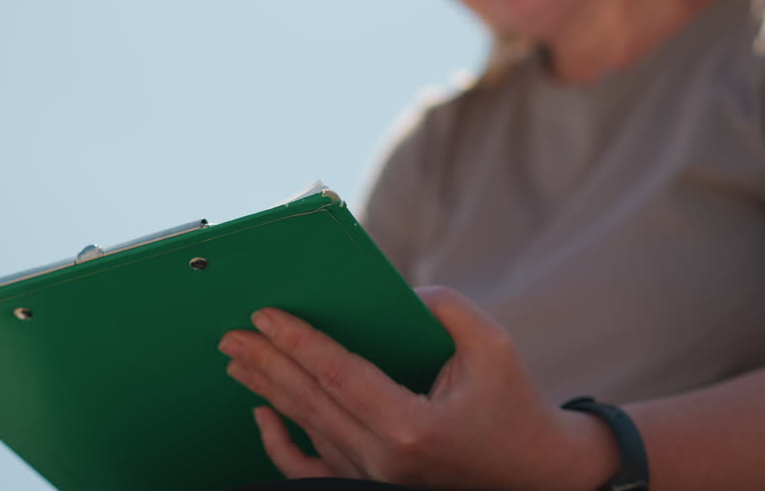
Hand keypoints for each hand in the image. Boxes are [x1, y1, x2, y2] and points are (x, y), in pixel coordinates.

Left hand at [218, 286, 617, 489]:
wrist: (534, 471)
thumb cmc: (512, 403)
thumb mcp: (492, 345)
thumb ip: (444, 308)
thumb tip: (395, 293)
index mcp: (408, 424)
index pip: (336, 374)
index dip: (298, 341)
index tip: (264, 314)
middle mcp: (382, 456)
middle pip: (309, 400)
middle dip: (267, 362)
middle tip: (230, 332)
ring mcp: (373, 476)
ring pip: (306, 427)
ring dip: (268, 390)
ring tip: (236, 359)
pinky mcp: (374, 482)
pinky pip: (313, 467)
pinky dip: (281, 443)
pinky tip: (260, 417)